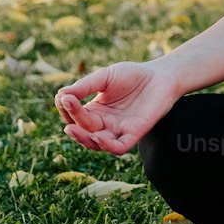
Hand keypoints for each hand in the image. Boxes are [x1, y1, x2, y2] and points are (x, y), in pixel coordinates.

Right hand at [53, 59, 181, 156]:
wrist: (161, 76)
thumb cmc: (133, 75)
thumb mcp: (105, 77)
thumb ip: (86, 86)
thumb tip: (61, 95)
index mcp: (94, 111)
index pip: (74, 116)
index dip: (66, 109)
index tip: (63, 97)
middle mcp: (103, 124)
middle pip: (83, 131)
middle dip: (73, 125)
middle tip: (68, 113)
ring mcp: (118, 131)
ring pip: (96, 144)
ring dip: (84, 139)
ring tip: (74, 128)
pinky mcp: (133, 134)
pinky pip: (118, 147)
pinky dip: (107, 146)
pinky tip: (98, 136)